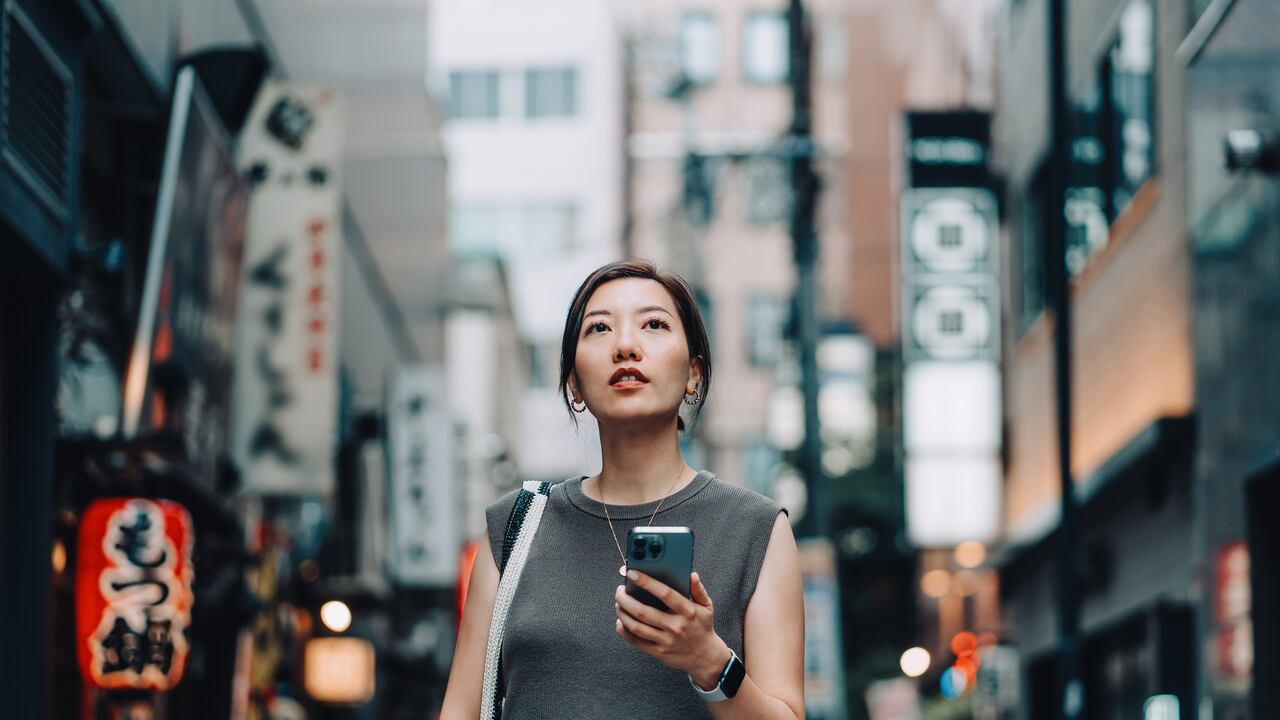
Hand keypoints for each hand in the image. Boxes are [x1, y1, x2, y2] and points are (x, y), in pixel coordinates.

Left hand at [614, 571, 731, 687]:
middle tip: (619, 590)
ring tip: (619, 603)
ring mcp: (666, 641)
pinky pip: (635, 641)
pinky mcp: (658, 653)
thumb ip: (698, 589)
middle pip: (643, 611)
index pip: (665, 594)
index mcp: (688, 611)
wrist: (705, 657)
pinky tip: (620, 621)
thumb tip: (691, 574)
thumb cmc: (702, 626)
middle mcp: (676, 626)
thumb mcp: (706, 606)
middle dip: (625, 599)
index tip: (632, 573)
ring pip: (636, 626)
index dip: (647, 582)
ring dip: (622, 613)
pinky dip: (624, 630)